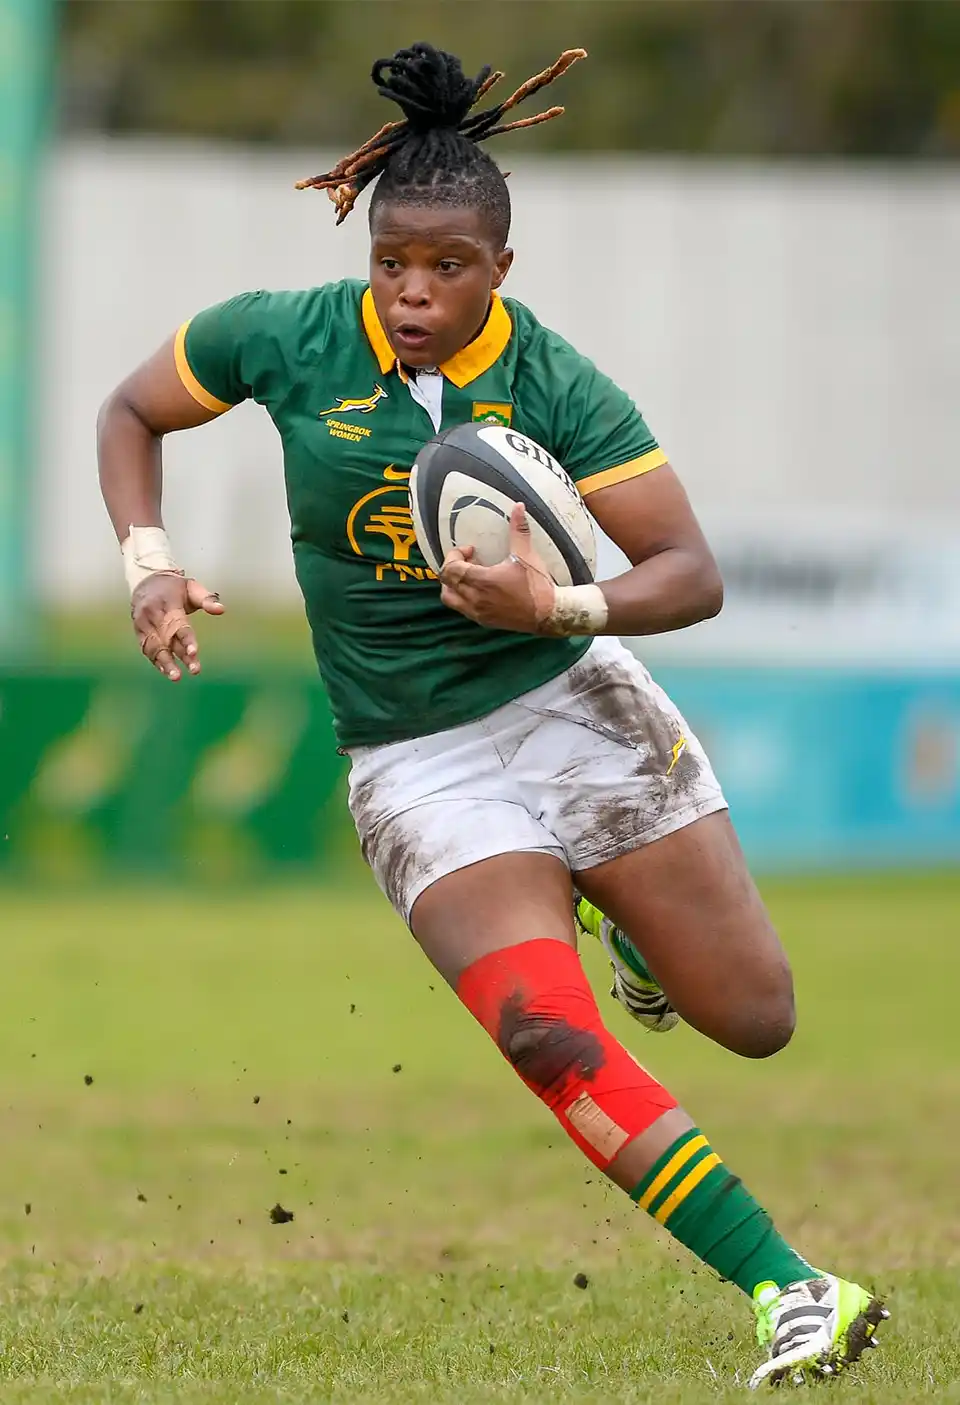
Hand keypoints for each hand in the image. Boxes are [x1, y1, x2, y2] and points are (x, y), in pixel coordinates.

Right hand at [131, 573, 224, 680]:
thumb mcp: (192, 587)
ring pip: (154, 646)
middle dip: (180, 656)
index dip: (186, 639)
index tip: (194, 652)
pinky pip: (146, 648)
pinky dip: (156, 661)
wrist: (145, 580)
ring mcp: (143, 624)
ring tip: (176, 677)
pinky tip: (167, 672)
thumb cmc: (174, 587)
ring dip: (165, 663)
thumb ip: (207, 599)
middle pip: (168, 639)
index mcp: (167, 603)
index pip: (178, 624)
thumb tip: (222, 609)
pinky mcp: (139, 631)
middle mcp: (153, 614)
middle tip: (195, 670)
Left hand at [439, 502, 556, 632]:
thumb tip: (518, 507)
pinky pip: (463, 609)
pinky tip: (480, 589)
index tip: (471, 550)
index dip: (455, 555)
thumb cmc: (537, 585)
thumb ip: (518, 530)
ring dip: (453, 586)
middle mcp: (476, 599)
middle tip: (467, 562)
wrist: (549, 614)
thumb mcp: (527, 555)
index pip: (450, 569)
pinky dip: (463, 598)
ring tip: (469, 576)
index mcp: (482, 581)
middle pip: (446, 584)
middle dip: (452, 570)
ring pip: (450, 599)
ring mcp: (478, 613)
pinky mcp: (484, 621)